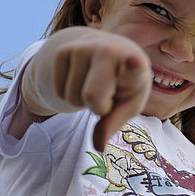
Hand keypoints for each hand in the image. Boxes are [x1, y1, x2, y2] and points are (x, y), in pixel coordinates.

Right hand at [53, 31, 151, 150]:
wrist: (108, 51)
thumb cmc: (125, 84)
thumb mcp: (128, 105)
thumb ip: (113, 125)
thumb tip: (98, 148)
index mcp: (135, 62)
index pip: (133, 64)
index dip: (132, 64)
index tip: (132, 60)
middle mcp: (108, 49)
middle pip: (91, 98)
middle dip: (97, 106)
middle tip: (108, 93)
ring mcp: (82, 47)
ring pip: (72, 97)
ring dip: (82, 100)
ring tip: (96, 84)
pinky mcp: (62, 50)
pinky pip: (60, 92)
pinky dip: (69, 94)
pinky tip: (82, 80)